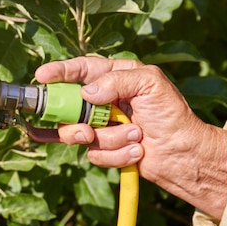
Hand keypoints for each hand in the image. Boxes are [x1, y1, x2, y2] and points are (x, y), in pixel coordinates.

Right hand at [34, 57, 226, 217]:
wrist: (185, 153)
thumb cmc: (172, 113)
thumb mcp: (149, 83)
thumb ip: (116, 80)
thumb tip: (87, 93)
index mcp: (114, 77)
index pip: (81, 70)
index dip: (59, 72)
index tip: (41, 77)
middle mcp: (104, 100)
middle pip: (69, 105)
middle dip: (76, 120)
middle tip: (86, 129)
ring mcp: (102, 125)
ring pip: (80, 133)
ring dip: (110, 139)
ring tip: (136, 136)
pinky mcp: (106, 148)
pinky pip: (94, 154)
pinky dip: (117, 155)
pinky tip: (137, 151)